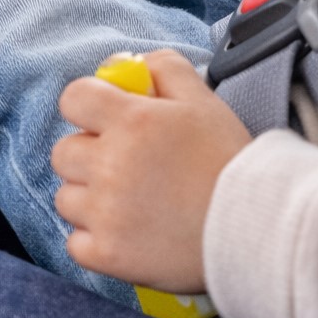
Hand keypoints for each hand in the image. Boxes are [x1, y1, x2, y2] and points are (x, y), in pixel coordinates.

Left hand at [53, 49, 251, 293]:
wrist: (255, 228)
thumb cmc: (228, 162)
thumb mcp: (203, 100)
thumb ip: (165, 68)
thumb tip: (129, 63)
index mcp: (132, 122)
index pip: (73, 98)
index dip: (88, 105)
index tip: (104, 118)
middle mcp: (111, 166)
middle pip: (63, 152)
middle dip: (87, 154)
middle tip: (122, 163)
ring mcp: (106, 214)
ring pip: (66, 198)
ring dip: (89, 198)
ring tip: (129, 201)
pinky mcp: (108, 254)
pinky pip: (75, 243)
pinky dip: (95, 239)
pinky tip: (127, 232)